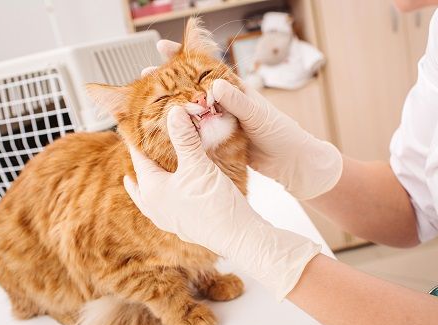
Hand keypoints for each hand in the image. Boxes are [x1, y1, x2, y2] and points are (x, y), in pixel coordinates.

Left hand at [124, 106, 320, 299]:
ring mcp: (167, 219)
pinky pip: (164, 207)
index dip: (138, 141)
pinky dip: (163, 196)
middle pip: (139, 181)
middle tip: (140, 149)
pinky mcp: (183, 226)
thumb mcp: (198, 165)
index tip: (136, 127)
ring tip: (146, 175)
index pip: (138, 159)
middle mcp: (155, 207)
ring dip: (148, 184)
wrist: (237, 236)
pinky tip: (173, 193)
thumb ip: (184, 138)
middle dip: (140, 164)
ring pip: (149, 198)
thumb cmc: (214, 202)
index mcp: (152, 190)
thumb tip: (174, 112)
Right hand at [150, 39, 341, 199]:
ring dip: (171, 107)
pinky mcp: (219, 143)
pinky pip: (196, 134)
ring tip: (148, 101)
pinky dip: (182, 132)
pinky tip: (165, 131)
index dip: (184, 57)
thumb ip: (237, 101)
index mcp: (235, 91)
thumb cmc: (281, 134)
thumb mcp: (259, 115)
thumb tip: (215, 84)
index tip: (163, 46)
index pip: (205, 68)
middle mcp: (224, 105)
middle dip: (168, 81)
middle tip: (146, 75)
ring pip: (191, 112)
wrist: (291, 163)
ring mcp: (220, 124)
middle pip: (191, 89)